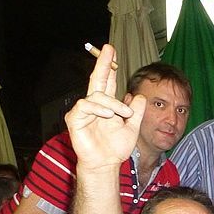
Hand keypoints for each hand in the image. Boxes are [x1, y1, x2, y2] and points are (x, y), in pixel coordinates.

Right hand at [64, 44, 144, 172]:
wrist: (106, 164)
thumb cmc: (116, 148)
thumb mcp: (132, 127)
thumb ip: (136, 112)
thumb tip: (139, 96)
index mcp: (106, 105)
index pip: (108, 82)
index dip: (109, 67)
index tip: (112, 52)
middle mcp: (94, 104)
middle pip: (97, 79)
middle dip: (103, 64)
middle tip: (108, 49)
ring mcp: (83, 111)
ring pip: (97, 94)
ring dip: (113, 103)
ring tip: (123, 115)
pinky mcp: (74, 119)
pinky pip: (85, 105)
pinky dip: (99, 108)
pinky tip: (108, 114)